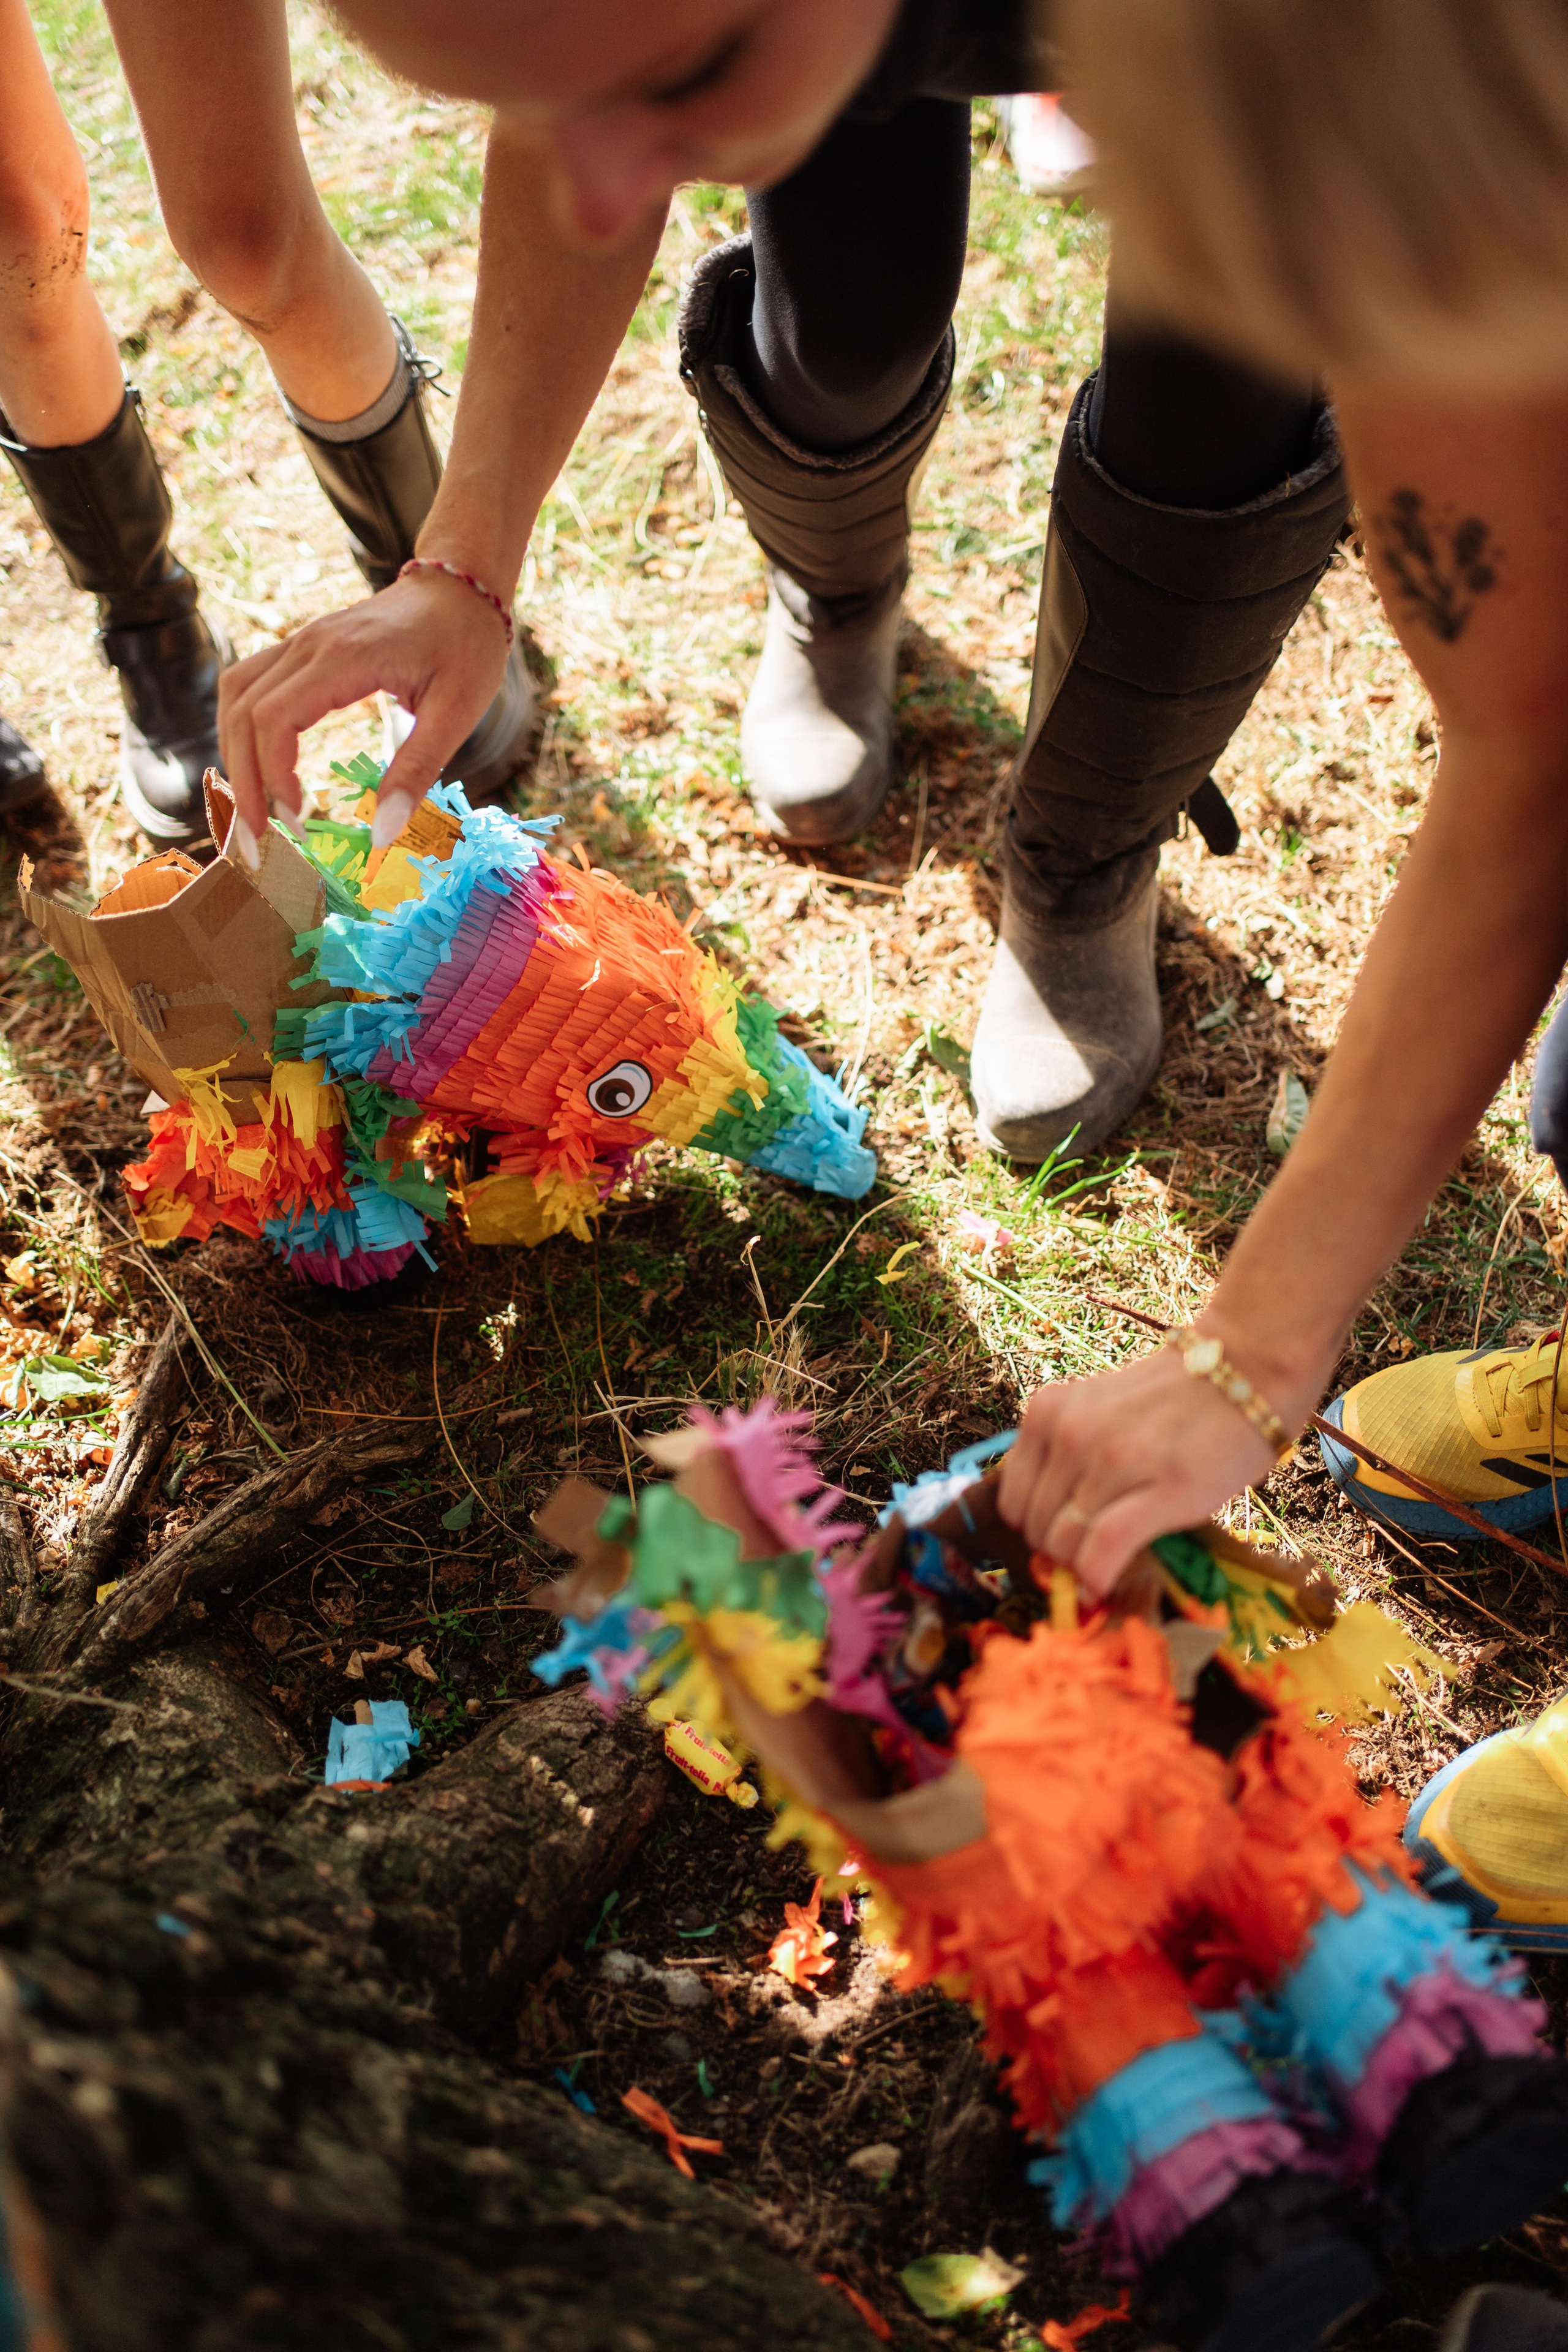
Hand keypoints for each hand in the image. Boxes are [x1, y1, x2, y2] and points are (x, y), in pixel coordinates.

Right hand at [216, 569, 509, 853]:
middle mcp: (309, 644)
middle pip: (243, 712)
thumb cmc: (466, 646)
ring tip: (252, 810)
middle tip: (255, 841)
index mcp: (345, 657)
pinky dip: (243, 729)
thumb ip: (416, 772)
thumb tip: (383, 835)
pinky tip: (258, 768)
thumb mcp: (456, 713)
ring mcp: (300, 641)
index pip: (275, 719)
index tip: (293, 822)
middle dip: (242, 781)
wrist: (461, 586)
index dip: (272, 776)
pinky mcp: (301, 648)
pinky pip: (248, 685)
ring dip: (235, 754)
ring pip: (235, 697)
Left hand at [996, 1340, 1297, 1599]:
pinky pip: (1104, 1550)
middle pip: (1036, 1528)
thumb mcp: (1096, 1414)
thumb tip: (1046, 1536)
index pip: (1013, 1501)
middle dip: (1059, 1553)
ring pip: (1064, 1544)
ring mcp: (1114, 1459)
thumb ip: (1065, 1460)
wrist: (1245, 1370)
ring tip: (1110, 1559)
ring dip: (1081, 1567)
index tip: (1064, 1540)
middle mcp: (1070, 1433)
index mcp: (1047, 1412)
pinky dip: (1098, 1577)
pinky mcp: (1163, 1488)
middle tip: (1094, 1552)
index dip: (1037, 1531)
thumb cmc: (1170, 1401)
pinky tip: (1107, 1583)